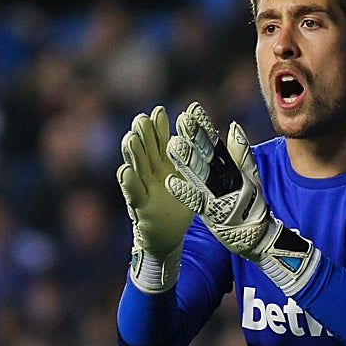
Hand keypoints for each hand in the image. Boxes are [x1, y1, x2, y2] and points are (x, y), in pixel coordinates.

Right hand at [117, 105, 192, 292]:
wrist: (167, 235)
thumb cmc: (179, 205)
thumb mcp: (194, 180)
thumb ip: (201, 158)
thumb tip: (219, 130)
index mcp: (164, 164)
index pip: (160, 141)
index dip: (159, 127)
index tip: (159, 111)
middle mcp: (151, 172)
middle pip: (146, 149)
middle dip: (144, 134)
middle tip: (142, 118)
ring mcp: (143, 188)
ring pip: (137, 166)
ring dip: (133, 153)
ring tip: (131, 138)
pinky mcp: (139, 206)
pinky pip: (134, 193)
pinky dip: (129, 182)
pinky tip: (126, 171)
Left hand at [165, 102, 319, 295]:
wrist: (259, 238)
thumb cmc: (251, 206)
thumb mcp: (250, 177)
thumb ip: (241, 153)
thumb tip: (233, 126)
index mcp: (231, 170)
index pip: (215, 144)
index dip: (204, 127)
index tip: (192, 109)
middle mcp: (226, 181)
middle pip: (207, 156)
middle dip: (194, 138)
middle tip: (181, 119)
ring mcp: (219, 197)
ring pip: (200, 176)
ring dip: (186, 161)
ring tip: (172, 145)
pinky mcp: (213, 214)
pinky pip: (197, 202)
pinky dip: (185, 192)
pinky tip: (170, 182)